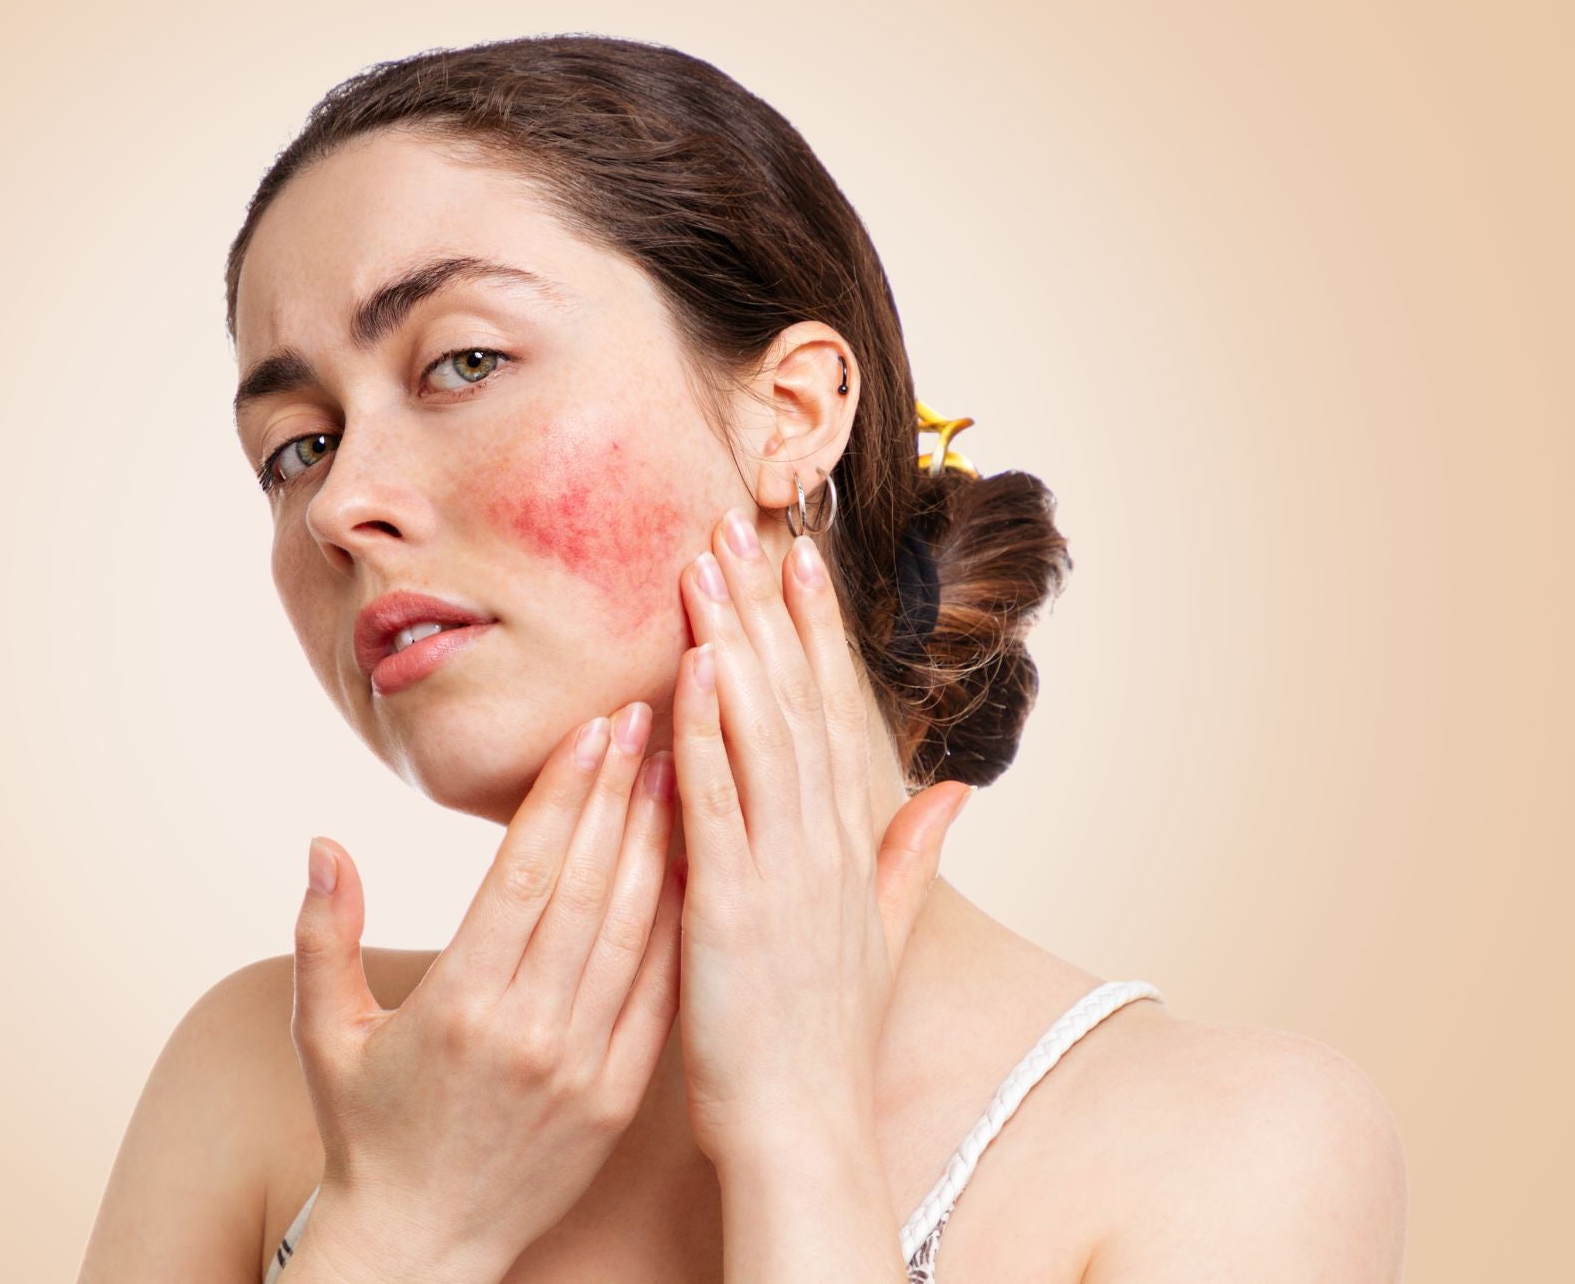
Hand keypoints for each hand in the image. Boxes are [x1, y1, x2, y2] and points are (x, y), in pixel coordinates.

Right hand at [286, 702, 686, 1282]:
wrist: (420, 1248)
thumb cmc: (364, 1130)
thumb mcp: (320, 1032)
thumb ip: (322, 933)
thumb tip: (324, 841)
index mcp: (457, 1005)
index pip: (526, 872)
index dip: (565, 792)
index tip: (593, 725)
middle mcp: (528, 1031)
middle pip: (590, 886)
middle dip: (622, 792)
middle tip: (648, 714)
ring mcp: (582, 1066)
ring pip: (635, 932)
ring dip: (660, 844)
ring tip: (682, 768)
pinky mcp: (618, 1097)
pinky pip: (660, 995)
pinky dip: (680, 927)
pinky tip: (694, 867)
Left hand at [669, 506, 975, 1168]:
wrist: (806, 1127)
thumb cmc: (827, 1036)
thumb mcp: (883, 933)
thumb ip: (913, 854)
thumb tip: (955, 791)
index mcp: (849, 844)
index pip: (831, 710)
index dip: (814, 629)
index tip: (798, 556)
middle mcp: (823, 842)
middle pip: (796, 700)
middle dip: (769, 608)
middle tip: (743, 523)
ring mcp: (782, 869)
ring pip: (760, 730)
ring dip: (734, 641)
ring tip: (711, 563)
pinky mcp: (732, 904)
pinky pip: (719, 800)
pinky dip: (708, 729)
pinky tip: (694, 665)